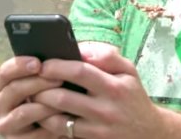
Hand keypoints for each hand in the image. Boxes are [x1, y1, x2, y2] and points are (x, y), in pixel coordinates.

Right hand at [0, 56, 63, 137]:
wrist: (60, 120)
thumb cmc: (54, 92)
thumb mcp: (49, 76)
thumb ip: (48, 65)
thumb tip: (64, 50)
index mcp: (4, 84)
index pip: (5, 71)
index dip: (20, 65)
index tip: (38, 63)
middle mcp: (0, 104)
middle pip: (14, 90)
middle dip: (38, 82)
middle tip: (59, 78)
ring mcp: (6, 124)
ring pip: (23, 112)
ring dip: (45, 104)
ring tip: (64, 98)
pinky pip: (34, 133)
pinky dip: (50, 124)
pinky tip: (65, 118)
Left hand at [33, 47, 164, 138]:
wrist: (147, 132)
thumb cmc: (133, 96)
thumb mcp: (129, 71)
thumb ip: (107, 56)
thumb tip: (81, 48)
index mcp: (115, 86)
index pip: (81, 72)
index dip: (59, 66)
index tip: (44, 63)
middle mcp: (106, 109)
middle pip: (64, 97)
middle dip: (43, 88)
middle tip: (33, 81)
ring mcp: (97, 129)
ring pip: (58, 118)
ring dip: (42, 107)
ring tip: (35, 96)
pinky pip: (62, 132)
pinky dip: (48, 122)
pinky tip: (44, 113)